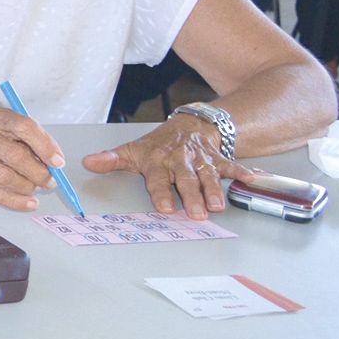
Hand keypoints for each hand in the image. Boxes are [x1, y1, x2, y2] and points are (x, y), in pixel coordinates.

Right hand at [0, 108, 63, 211]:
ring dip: (28, 187)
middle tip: (50, 180)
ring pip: (5, 178)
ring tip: (35, 188)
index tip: (58, 162)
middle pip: (15, 156)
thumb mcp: (7, 126)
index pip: (23, 127)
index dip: (44, 145)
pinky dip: (16, 202)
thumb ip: (30, 140)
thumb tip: (53, 163)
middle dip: (39, 173)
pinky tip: (28, 202)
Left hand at [81, 117, 248, 219]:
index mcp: (157, 162)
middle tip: (196, 214)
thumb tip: (88, 163)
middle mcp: (179, 161)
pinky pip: (229, 164)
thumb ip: (111, 160)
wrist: (189, 124)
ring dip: (214, 190)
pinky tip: (251, 178)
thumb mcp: (133, 151)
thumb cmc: (159, 145)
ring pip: (207, 175)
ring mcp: (200, 159)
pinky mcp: (217, 158)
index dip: (160, 193)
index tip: (164, 208)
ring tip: (219, 206)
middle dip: (191, 196)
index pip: (158, 179)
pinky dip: (240, 171)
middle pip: (186, 180)